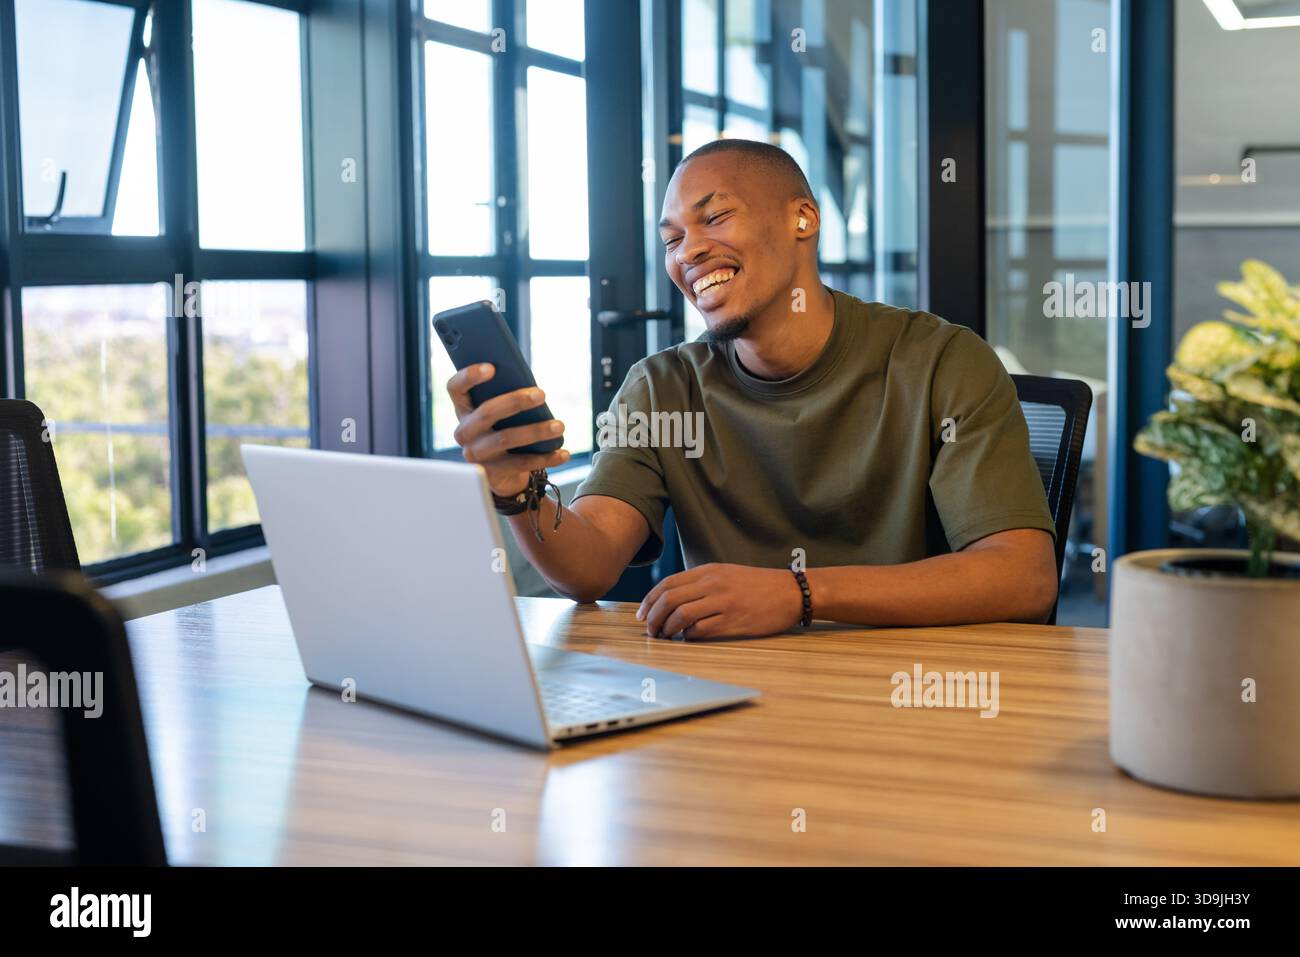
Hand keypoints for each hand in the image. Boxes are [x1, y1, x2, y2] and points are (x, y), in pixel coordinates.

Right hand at [446, 363, 569, 496]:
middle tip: (541, 394)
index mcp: (463, 409)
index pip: (455, 388)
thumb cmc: (504, 429)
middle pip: (486, 412)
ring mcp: (475, 455)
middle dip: (515, 401)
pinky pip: (521, 464)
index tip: (492, 367)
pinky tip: (563, 453)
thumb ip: (507, 395)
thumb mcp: (501, 411)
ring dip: (535, 431)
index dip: (469, 376)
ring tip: (559, 426)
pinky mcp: (492, 474)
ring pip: (505, 439)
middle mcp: (464, 432)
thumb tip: (532, 388)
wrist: (501, 471)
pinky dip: (546, 458)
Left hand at [636, 563, 803, 639]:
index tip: (642, 614)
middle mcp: (713, 584)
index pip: (668, 584)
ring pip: (681, 616)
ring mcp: (723, 602)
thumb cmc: (758, 585)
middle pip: (669, 600)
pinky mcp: (734, 621)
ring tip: (665, 637)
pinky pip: (701, 630)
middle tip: (649, 630)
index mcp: (709, 571)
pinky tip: (688, 638)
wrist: (792, 592)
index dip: (649, 601)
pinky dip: (688, 636)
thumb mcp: (727, 574)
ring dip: (667, 629)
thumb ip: (701, 583)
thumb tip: (673, 600)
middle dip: (653, 617)